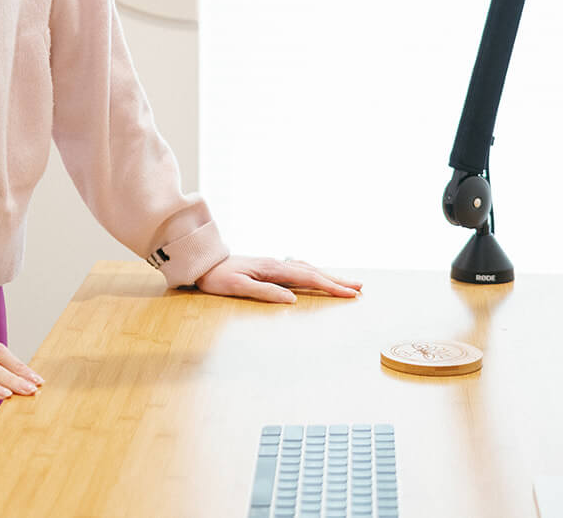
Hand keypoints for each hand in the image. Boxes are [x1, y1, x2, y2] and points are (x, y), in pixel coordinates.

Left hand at [194, 255, 362, 303]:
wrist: (202, 262)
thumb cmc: (217, 278)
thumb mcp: (237, 288)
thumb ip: (265, 293)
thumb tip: (292, 300)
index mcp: (273, 269)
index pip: (309, 278)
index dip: (331, 286)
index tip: (350, 294)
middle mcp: (277, 264)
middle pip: (313, 271)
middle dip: (337, 280)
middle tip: (360, 287)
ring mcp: (274, 264)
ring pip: (307, 269)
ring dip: (328, 275)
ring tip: (346, 282)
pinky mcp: (269, 267)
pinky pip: (298, 268)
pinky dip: (313, 272)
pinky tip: (317, 274)